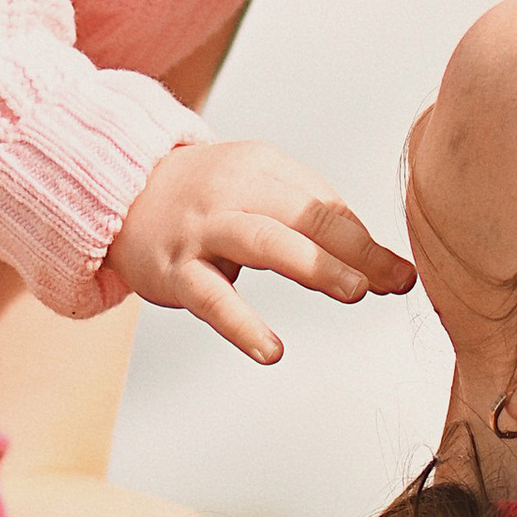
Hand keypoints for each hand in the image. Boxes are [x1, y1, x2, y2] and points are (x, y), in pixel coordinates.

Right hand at [104, 141, 413, 366]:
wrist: (118, 193)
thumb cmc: (202, 197)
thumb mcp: (256, 186)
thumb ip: (309, 214)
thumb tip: (373, 257)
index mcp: (263, 167)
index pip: (325, 205)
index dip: (366, 242)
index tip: (399, 274)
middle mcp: (233, 190)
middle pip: (305, 215)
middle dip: (356, 249)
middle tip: (393, 280)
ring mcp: (202, 229)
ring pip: (265, 242)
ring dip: (315, 265)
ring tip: (354, 293)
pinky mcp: (173, 269)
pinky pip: (210, 297)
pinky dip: (241, 324)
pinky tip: (270, 349)